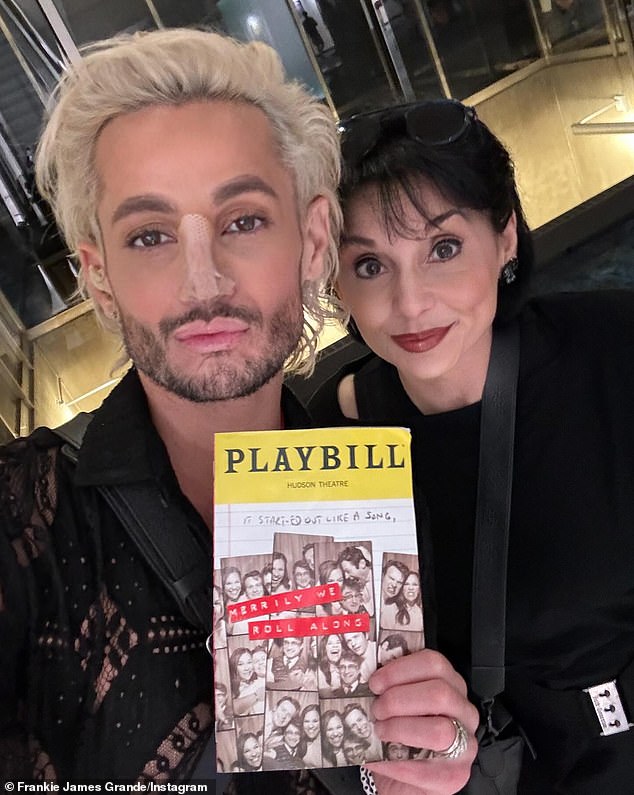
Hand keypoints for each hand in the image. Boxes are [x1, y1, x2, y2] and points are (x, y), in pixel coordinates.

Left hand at [366, 649, 478, 793]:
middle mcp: (464, 712)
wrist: (405, 779)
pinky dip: (396, 764)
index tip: (376, 682)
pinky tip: (381, 760)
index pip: (434, 664)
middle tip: (377, 709)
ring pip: (440, 730)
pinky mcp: (455, 777)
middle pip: (439, 693)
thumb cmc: (402, 737)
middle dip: (399, 700)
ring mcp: (465, 746)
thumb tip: (367, 681)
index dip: (400, 670)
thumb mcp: (400, 706)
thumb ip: (391, 689)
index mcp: (452, 686)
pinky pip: (426, 770)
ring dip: (401, 729)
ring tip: (381, 731)